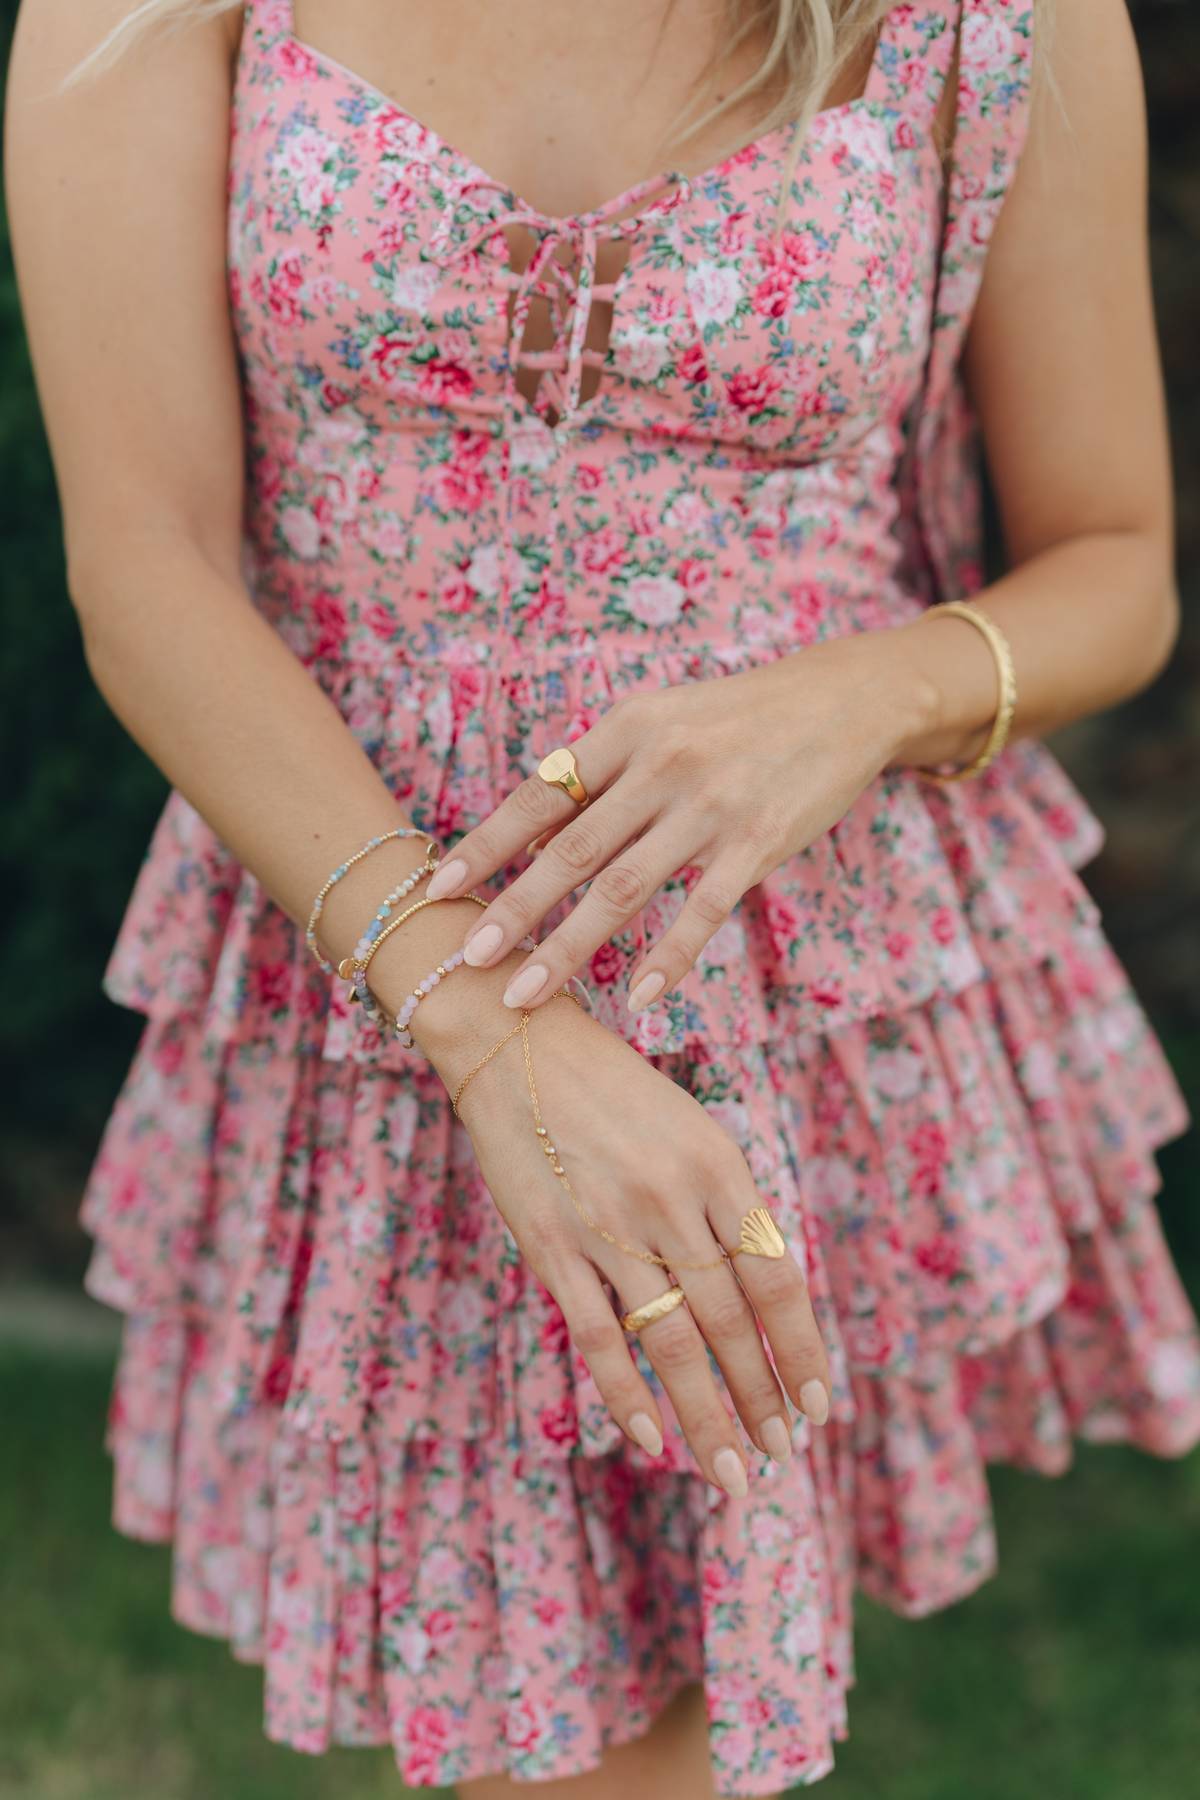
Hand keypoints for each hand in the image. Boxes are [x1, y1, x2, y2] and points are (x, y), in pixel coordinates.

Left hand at [424, 630, 937, 1011]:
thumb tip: (531, 838)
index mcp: (627, 728)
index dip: (487, 843)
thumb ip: (602, 774)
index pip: (540, 794)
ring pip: (623, 889)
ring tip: (526, 994)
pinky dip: (669, 958)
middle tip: (467, 960)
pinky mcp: (759, 842)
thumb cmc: (736, 717)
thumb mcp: (661, 721)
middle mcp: (661, 765)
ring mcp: (710, 807)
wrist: (843, 700)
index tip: (439, 887)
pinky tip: (641, 998)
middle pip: (571, 851)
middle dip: (512, 910)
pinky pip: (704, 911)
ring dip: (568, 948)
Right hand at [436, 992, 830, 1491]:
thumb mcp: (690, 1130)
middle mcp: (672, 1198)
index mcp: (719, 1165)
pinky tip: (651, 1440)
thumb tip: (764, 1294)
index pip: (776, 1277)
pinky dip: (627, 1396)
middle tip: (783, 1452)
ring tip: (733, 1471)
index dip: (801, 1349)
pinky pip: (599, 1337)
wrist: (516, 1043)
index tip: (819, 1405)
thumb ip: (726, 1206)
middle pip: (731, 1320)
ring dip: (708, 1416)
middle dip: (762, 1397)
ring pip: (674, 1341)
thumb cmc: (613, 1091)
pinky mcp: (552, 1245)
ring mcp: (610, 1224)